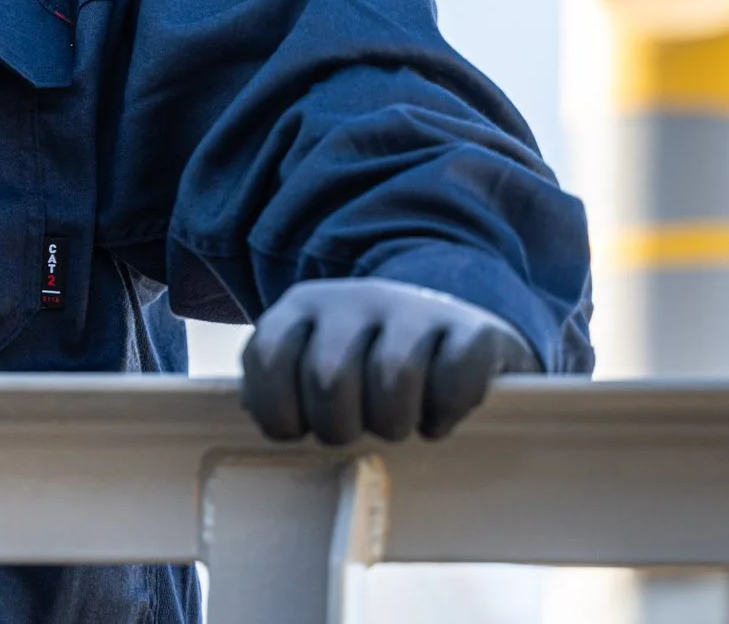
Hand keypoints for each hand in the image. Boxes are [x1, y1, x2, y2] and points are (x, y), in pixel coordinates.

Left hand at [241, 277, 539, 444]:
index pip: (268, 357)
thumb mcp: (310, 364)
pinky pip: (455, 377)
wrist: (451, 325)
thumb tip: (256, 412)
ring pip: (392, 377)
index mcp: (304, 306)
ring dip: (394, 422)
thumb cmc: (365, 365)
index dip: (279, 412)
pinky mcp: (472, 328)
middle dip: (339, 426)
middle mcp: (356, 298)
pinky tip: (440, 416)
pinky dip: (446, 412)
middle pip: (329, 377)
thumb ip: (277, 384)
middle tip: (356, 431)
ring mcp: (415, 308)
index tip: (299, 430)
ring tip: (399, 425)